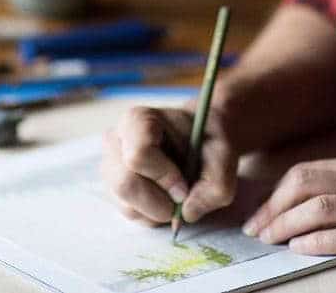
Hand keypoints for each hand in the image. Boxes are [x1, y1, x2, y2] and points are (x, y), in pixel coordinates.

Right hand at [101, 106, 238, 225]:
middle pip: (125, 184)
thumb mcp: (225, 155)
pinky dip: (153, 216)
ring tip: (178, 195)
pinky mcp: (113, 189)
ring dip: (158, 211)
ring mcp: (110, 167)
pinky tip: (166, 199)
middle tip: (183, 199)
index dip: (164, 176)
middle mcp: (115, 142)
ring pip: (126, 205)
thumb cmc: (208, 141)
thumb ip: (216, 184)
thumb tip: (187, 213)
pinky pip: (129, 214)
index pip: (138, 155)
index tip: (185, 185)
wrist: (201, 141)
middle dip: (159, 202)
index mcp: (137, 120)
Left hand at [240, 154, 335, 267]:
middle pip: (305, 184)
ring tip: (270, 241)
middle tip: (256, 231)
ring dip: (288, 225)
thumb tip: (318, 198)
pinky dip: (320, 241)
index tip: (261, 215)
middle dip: (273, 208)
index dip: (277, 194)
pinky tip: (302, 249)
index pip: (307, 171)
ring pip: (321, 208)